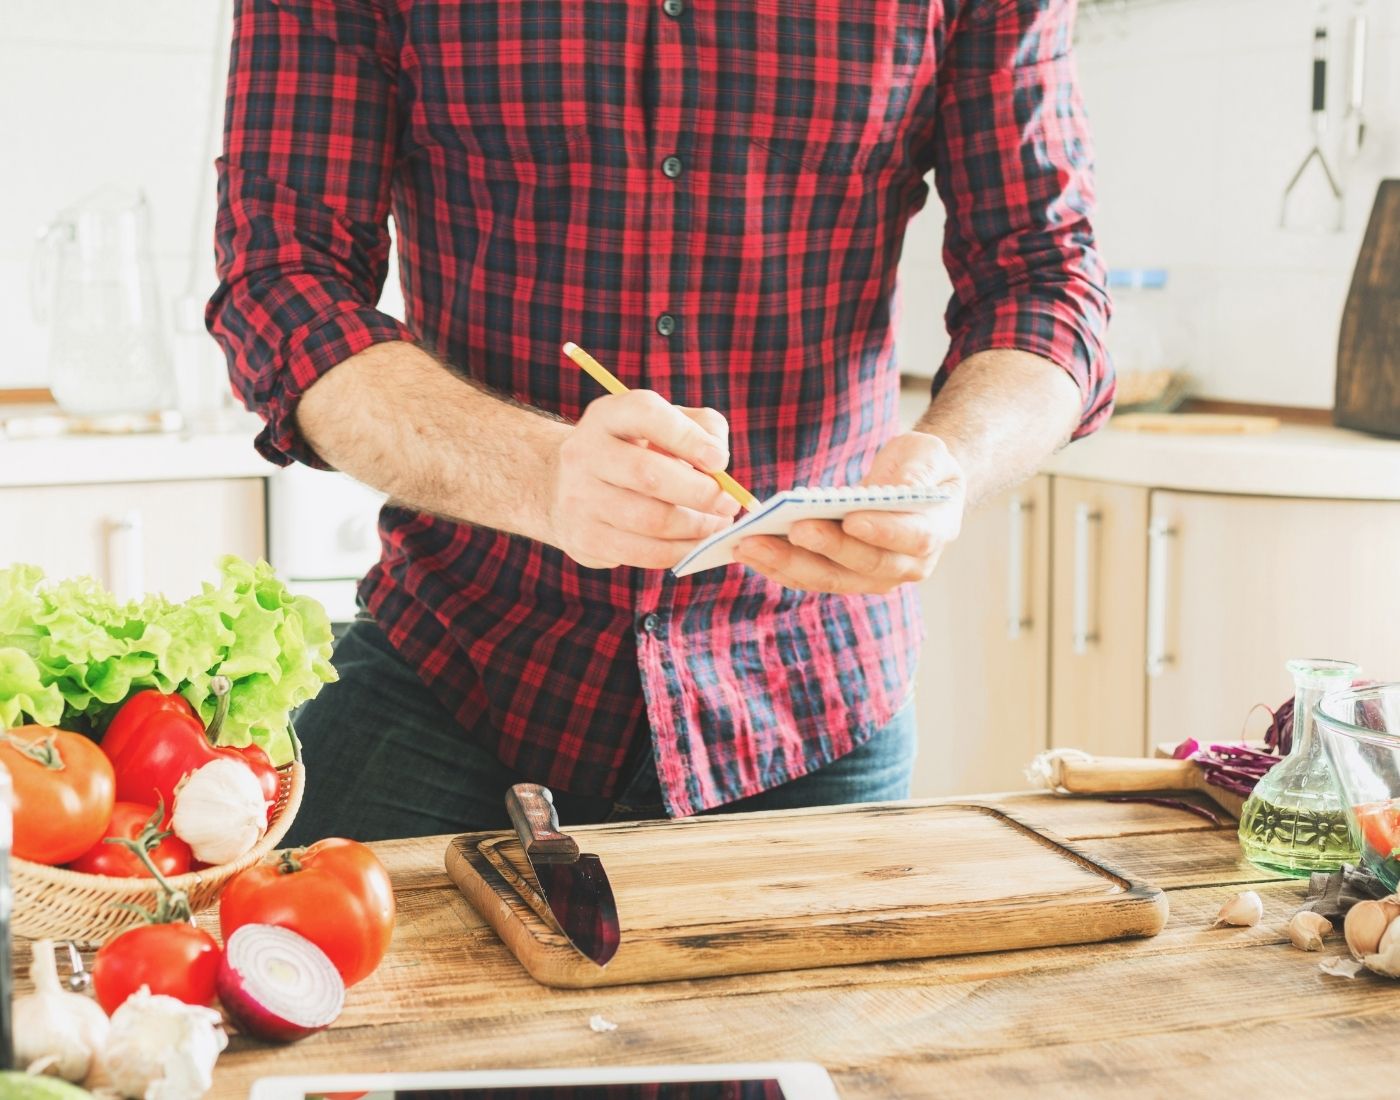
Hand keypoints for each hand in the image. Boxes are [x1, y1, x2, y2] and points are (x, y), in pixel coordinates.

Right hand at [548, 390, 740, 568]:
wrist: (567, 487)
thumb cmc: (634, 451)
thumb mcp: (663, 425)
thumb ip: (701, 428)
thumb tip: (720, 462)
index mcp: (607, 416)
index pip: (646, 415)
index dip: (688, 438)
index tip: (720, 462)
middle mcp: (583, 453)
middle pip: (649, 475)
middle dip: (700, 493)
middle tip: (730, 504)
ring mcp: (579, 499)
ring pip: (651, 520)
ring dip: (697, 528)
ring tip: (718, 526)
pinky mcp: (584, 539)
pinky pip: (643, 553)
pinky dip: (680, 551)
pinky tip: (696, 544)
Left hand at [733, 431, 965, 593]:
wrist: (914, 490)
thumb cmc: (921, 468)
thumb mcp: (929, 456)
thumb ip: (919, 471)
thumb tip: (903, 487)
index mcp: (934, 533)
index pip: (911, 538)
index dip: (882, 531)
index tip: (851, 518)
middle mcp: (905, 566)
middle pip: (862, 564)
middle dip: (823, 547)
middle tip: (789, 528)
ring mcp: (872, 578)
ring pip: (828, 577)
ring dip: (787, 562)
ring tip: (750, 542)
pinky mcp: (842, 578)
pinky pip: (808, 578)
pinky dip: (777, 566)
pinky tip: (747, 549)